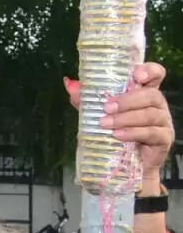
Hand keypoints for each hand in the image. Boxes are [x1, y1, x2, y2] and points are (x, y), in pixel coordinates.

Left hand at [66, 62, 173, 177]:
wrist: (127, 161)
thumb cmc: (115, 130)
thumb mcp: (99, 112)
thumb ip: (86, 98)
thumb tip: (69, 83)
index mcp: (143, 92)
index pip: (156, 74)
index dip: (149, 71)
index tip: (136, 75)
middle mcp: (157, 104)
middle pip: (151, 95)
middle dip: (128, 100)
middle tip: (106, 108)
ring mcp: (163, 121)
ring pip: (150, 114)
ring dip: (126, 118)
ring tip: (106, 124)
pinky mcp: (164, 139)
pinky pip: (151, 133)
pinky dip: (133, 133)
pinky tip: (118, 135)